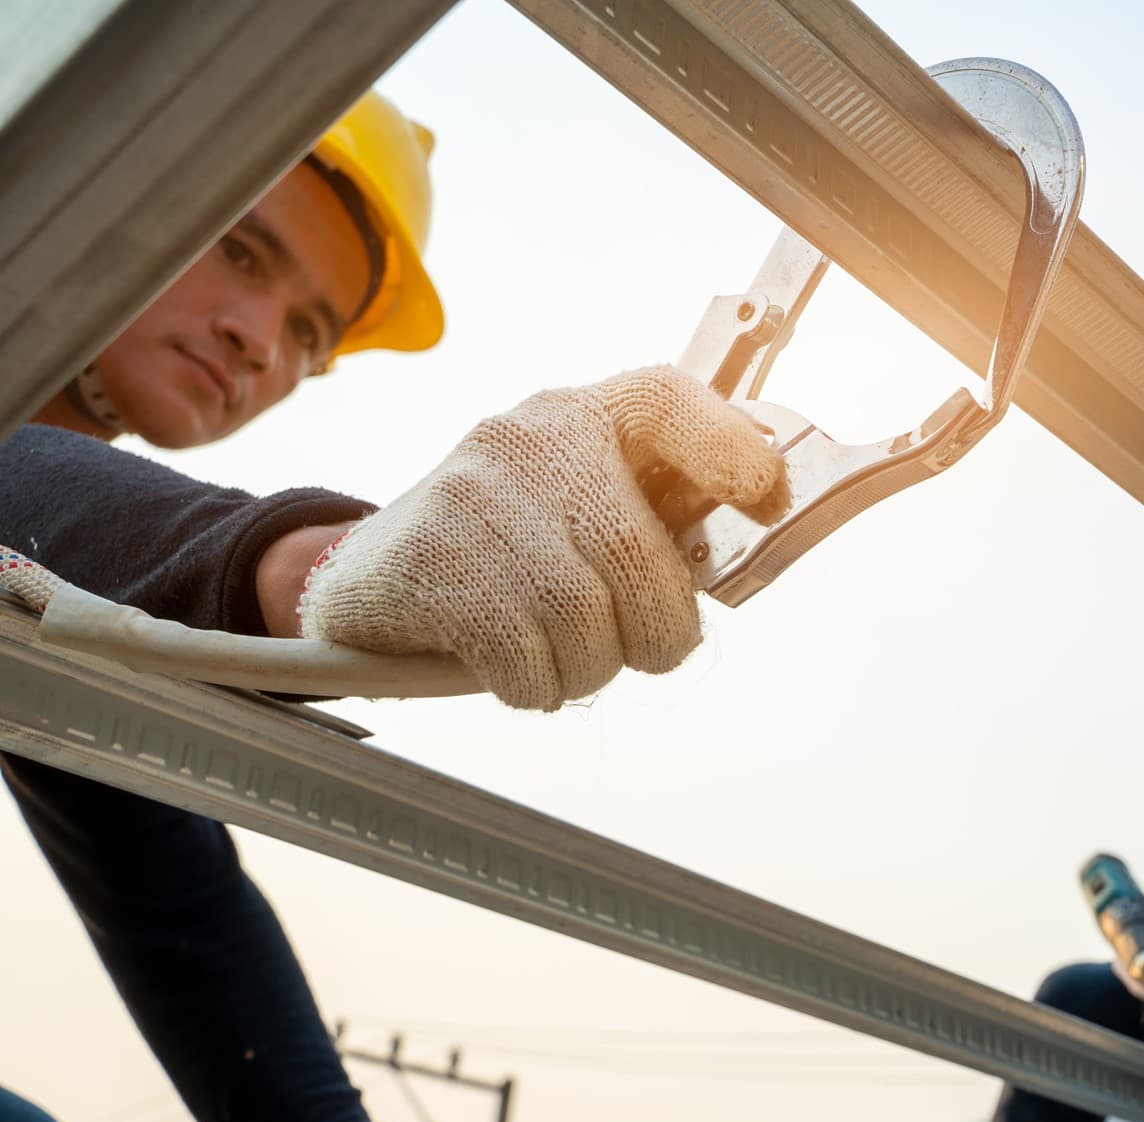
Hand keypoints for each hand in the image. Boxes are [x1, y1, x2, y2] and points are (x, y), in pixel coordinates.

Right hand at [300, 366, 787, 709]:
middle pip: (637, 559)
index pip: (664, 399)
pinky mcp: (429, 565)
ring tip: (562, 656)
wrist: (365, 574)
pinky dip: (537, 686)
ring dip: (589, 667)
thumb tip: (750, 545)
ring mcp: (473, 499)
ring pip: (584, 622)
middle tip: (641, 649)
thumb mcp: (580, 507)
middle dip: (657, 632)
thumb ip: (652, 518)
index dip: (725, 442)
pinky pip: (526, 661)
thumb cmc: (509, 552)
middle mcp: (526, 441)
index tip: (765, 494)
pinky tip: (516, 668)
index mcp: (578, 418)